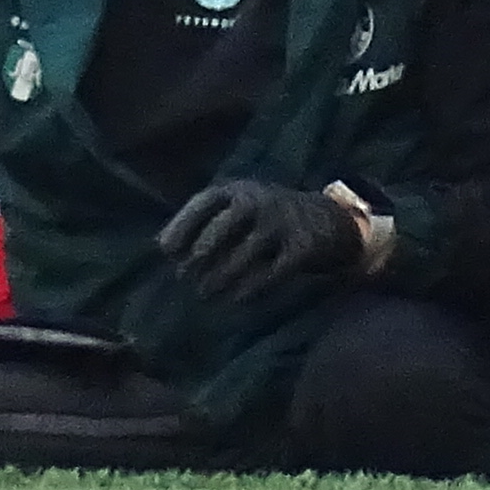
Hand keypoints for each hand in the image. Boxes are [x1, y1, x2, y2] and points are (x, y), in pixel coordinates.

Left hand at [158, 178, 364, 298]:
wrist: (329, 219)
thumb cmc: (268, 216)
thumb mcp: (240, 206)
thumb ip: (207, 220)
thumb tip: (160, 246)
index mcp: (239, 189)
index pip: (204, 203)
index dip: (182, 225)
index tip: (166, 251)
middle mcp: (259, 201)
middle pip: (221, 229)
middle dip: (199, 256)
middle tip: (184, 277)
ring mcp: (282, 223)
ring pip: (243, 255)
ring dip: (220, 278)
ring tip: (205, 294)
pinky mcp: (302, 247)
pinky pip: (270, 273)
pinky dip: (250, 289)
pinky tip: (236, 300)